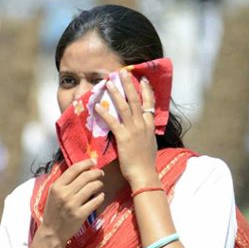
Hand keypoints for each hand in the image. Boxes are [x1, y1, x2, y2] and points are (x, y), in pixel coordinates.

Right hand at [40, 158, 104, 242]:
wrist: (52, 232)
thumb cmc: (53, 211)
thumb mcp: (53, 194)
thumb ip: (64, 183)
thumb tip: (81, 170)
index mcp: (56, 187)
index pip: (74, 169)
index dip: (86, 163)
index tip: (94, 161)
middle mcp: (64, 194)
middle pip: (85, 177)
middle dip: (96, 173)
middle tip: (100, 173)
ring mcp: (73, 204)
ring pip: (92, 187)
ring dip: (99, 184)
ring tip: (100, 184)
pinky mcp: (80, 214)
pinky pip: (95, 201)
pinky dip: (100, 196)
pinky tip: (100, 195)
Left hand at [94, 70, 159, 188]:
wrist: (144, 174)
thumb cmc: (145, 162)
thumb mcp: (150, 144)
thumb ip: (146, 133)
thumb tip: (143, 127)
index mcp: (150, 126)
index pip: (149, 104)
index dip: (146, 91)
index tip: (142, 79)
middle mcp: (143, 125)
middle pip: (136, 101)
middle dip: (129, 85)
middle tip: (122, 73)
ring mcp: (134, 131)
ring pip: (125, 108)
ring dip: (116, 94)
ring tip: (108, 84)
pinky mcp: (124, 138)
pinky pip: (113, 123)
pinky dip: (105, 114)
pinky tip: (98, 106)